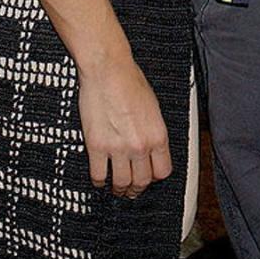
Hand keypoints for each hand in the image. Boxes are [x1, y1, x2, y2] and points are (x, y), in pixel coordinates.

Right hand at [78, 57, 171, 197]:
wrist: (108, 69)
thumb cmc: (130, 80)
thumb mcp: (153, 106)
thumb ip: (153, 131)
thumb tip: (151, 149)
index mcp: (157, 134)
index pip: (162, 171)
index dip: (155, 176)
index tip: (149, 177)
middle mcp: (140, 145)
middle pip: (142, 181)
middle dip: (137, 188)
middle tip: (132, 189)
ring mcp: (118, 148)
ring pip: (121, 183)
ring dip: (119, 189)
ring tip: (117, 188)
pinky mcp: (97, 147)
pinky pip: (99, 175)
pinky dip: (99, 181)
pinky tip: (100, 179)